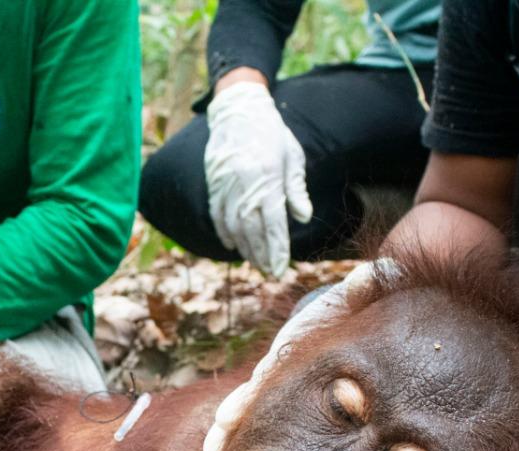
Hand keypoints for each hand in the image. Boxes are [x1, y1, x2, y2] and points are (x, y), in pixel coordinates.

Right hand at [204, 80, 311, 277]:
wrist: (239, 111)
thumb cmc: (272, 135)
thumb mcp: (292, 157)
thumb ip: (296, 189)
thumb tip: (304, 218)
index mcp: (267, 178)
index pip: (273, 224)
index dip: (277, 249)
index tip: (281, 268)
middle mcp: (244, 185)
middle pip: (252, 231)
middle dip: (261, 255)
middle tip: (270, 272)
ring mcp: (226, 186)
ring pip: (233, 227)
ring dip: (244, 249)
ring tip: (256, 263)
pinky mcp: (214, 185)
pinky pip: (217, 216)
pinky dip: (225, 234)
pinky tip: (234, 246)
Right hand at [204, 259, 399, 450]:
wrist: (358, 305)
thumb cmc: (362, 302)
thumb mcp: (364, 293)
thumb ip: (366, 286)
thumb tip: (367, 277)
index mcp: (293, 348)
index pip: (266, 377)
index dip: (248, 399)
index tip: (227, 418)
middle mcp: (280, 367)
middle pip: (249, 397)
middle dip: (229, 423)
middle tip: (211, 450)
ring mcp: (283, 382)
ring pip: (253, 411)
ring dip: (232, 434)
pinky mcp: (293, 394)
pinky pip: (270, 418)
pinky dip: (252, 436)